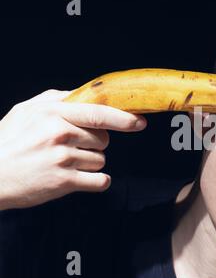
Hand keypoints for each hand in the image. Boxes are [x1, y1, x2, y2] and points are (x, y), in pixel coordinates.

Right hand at [0, 89, 146, 209]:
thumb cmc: (7, 141)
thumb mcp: (27, 110)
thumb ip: (57, 100)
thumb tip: (85, 94)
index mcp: (53, 113)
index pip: (99, 112)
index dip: (123, 118)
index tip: (140, 122)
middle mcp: (60, 134)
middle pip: (103, 139)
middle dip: (94, 143)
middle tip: (69, 147)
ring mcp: (63, 159)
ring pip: (101, 160)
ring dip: (89, 163)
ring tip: (63, 163)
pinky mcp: (65, 182)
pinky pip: (101, 180)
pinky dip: (96, 181)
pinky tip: (77, 178)